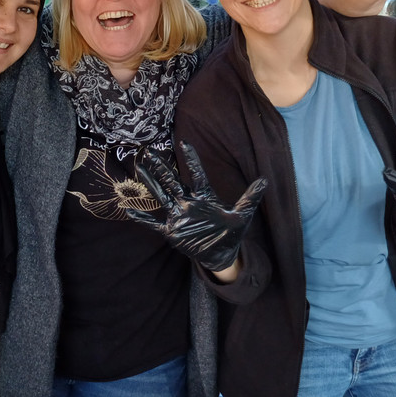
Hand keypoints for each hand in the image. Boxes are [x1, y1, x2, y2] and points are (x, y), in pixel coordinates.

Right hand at [127, 142, 265, 272]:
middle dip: (161, 167)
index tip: (185, 142)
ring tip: (139, 167)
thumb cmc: (231, 232)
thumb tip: (266, 179)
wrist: (221, 254)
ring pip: (161, 195)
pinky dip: (142, 217)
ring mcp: (178, 216)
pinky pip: (153, 223)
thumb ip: (250, 197)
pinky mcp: (172, 231)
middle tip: (150, 151)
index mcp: (204, 197)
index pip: (197, 175)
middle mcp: (188, 202)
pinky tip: (129, 209)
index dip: (192, 160)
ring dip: (150, 183)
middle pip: (173, 181)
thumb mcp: (243, 215)